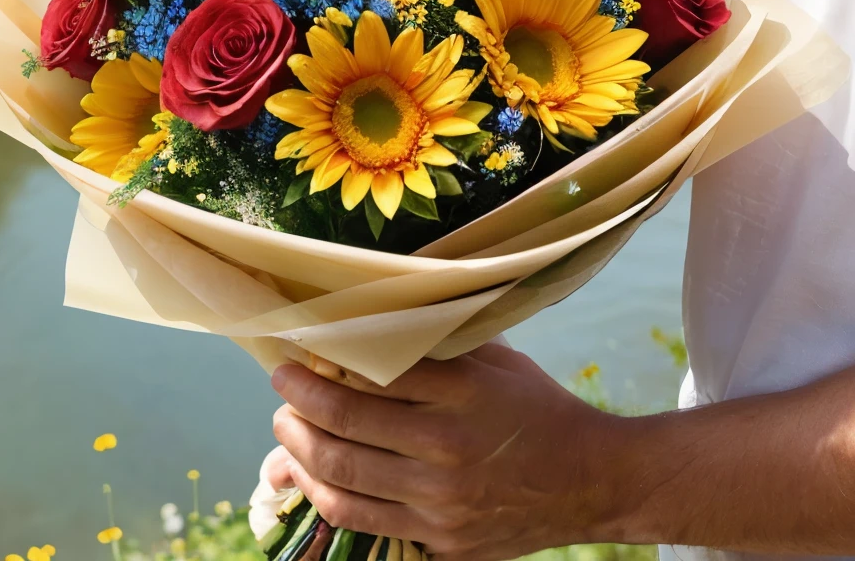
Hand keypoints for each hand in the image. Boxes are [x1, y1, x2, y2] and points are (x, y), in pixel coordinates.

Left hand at [269, 341, 626, 560]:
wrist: (590, 481)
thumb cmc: (536, 407)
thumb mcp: (494, 359)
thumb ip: (435, 346)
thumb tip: (366, 330)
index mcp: (462, 391)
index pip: (370, 371)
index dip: (320, 361)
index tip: (295, 350)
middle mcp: (448, 447)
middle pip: (345, 425)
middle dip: (297, 406)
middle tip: (280, 389)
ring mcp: (443, 501)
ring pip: (344, 479)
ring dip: (300, 452)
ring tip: (284, 431)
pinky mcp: (442, 541)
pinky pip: (364, 521)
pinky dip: (326, 498)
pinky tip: (311, 478)